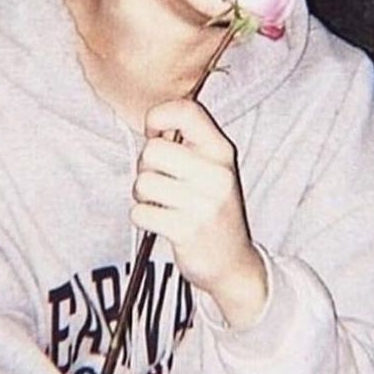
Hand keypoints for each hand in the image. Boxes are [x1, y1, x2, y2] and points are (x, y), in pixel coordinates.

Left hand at [131, 100, 266, 328]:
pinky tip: (162, 222)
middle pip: (153, 150)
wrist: (233, 262)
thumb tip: (151, 124)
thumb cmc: (213, 208)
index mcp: (222, 151)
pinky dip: (143, 218)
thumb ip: (188, 142)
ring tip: (162, 203)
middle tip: (159, 180)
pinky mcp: (187, 230)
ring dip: (143, 195)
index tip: (154, 135)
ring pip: (143, 182)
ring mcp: (203, 203)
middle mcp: (216, 173)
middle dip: (145, 166)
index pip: (186, 111)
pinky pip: (140, 212)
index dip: (158, 117)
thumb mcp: (213, 168)